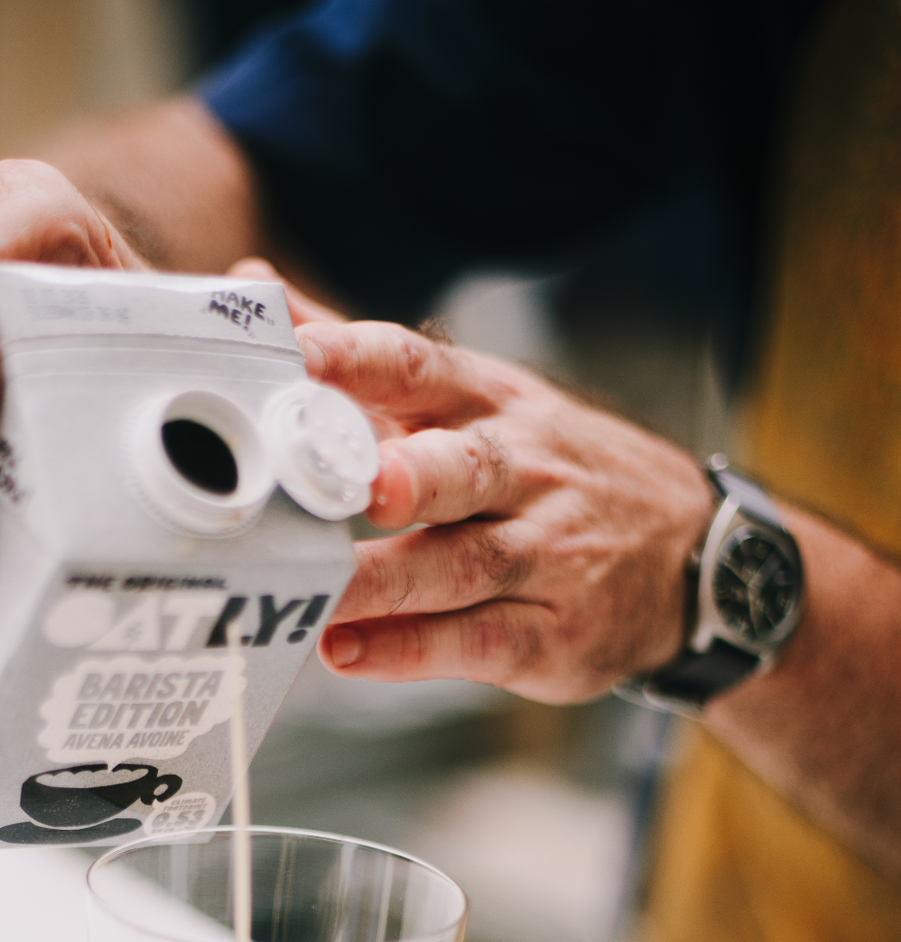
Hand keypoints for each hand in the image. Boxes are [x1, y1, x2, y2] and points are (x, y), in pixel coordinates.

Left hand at [285, 315, 713, 702]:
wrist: (685, 555)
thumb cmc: (547, 472)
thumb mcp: (473, 402)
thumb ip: (360, 363)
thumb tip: (255, 288)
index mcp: (491, 404)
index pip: (422, 369)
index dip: (358, 361)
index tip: (296, 357)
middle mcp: (524, 472)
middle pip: (463, 467)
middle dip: (412, 474)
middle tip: (360, 487)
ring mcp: (547, 555)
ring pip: (465, 564)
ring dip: (388, 583)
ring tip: (320, 597)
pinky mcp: (554, 635)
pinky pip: (478, 641)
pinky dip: (411, 651)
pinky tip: (350, 653)